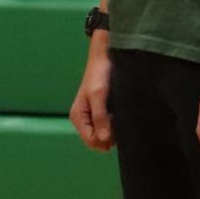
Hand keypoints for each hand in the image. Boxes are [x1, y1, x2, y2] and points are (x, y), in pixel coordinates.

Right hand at [68, 37, 113, 151]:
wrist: (105, 57)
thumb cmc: (99, 74)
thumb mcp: (98, 95)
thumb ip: (100, 118)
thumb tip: (104, 140)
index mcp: (78, 117)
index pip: (91, 141)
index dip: (104, 139)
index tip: (115, 125)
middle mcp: (85, 120)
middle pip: (98, 141)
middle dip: (110, 135)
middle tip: (118, 119)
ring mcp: (94, 117)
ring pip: (105, 136)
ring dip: (114, 129)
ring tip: (119, 114)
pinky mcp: (103, 113)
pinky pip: (109, 127)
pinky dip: (116, 124)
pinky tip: (120, 113)